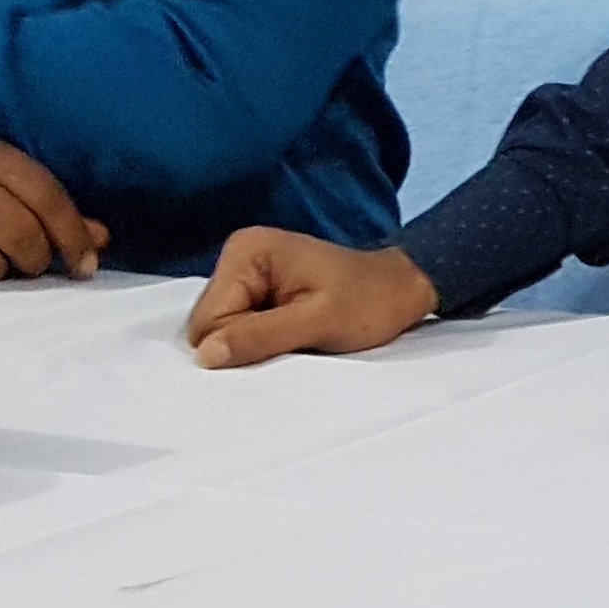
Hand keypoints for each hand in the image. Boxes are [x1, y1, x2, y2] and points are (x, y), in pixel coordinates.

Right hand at [186, 227, 438, 368]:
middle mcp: (240, 256)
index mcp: (248, 252)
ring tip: (296, 333)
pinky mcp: (258, 289)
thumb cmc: (371, 300)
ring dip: (255, 341)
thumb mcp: (318, 322)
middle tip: (293, 337)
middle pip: (210, 325)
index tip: (285, 339)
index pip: (209, 321)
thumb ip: (259, 336)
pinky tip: (291, 332)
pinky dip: (261, 338)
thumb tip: (206, 355)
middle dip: (246, 342)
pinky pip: (240, 326)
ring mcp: (247, 272)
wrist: (402, 289)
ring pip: (223, 330)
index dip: (240, 344)